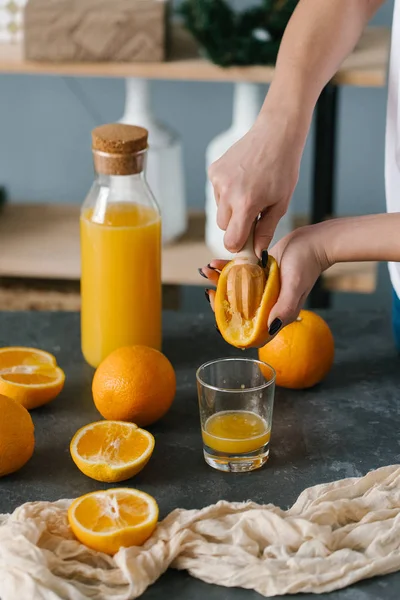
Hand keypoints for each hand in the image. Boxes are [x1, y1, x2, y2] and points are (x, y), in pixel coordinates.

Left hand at [200, 222, 330, 335]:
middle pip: (237, 309)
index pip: (248, 328)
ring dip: (218, 281)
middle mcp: (266, 303)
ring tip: (207, 270)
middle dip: (219, 300)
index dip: (230, 324)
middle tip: (209, 288)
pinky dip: (225, 268)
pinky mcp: (258, 273)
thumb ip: (284, 308)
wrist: (313, 242)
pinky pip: (238, 273)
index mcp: (274, 313)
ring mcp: (261, 289)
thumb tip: (271, 327)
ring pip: (234, 290)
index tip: (218, 308)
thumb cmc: (307, 265)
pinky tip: (214, 262)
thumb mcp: (295, 287)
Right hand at [207, 110, 303, 256]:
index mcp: (246, 204)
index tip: (247, 242)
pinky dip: (227, 192)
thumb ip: (266, 230)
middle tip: (254, 213)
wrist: (276, 135)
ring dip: (231, 208)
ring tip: (250, 191)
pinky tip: (242, 180)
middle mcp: (228, 193)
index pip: (231, 241)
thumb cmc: (283, 169)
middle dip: (236, 225)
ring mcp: (218, 180)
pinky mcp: (214, 170)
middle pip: (223, 227)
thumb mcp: (280, 204)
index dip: (239, 245)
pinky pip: (216, 193)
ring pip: (219, 209)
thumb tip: (256, 252)